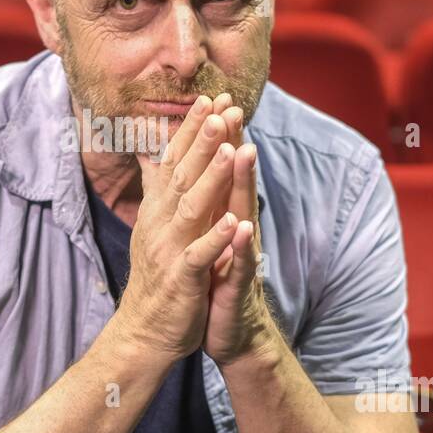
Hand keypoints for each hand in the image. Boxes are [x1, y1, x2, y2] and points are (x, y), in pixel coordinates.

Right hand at [120, 96, 237, 360]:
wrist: (145, 332)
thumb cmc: (158, 277)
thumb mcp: (155, 225)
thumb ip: (158, 188)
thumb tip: (151, 152)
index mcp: (158, 210)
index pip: (174, 161)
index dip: (191, 130)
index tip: (209, 97)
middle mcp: (160, 224)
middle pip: (183, 175)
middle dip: (203, 141)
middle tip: (222, 107)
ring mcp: (170, 250)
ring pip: (192, 208)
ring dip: (212, 179)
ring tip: (230, 150)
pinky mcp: (182, 279)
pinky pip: (200, 255)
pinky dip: (217, 238)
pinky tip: (234, 221)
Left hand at [201, 96, 279, 367]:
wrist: (232, 333)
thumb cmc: (214, 282)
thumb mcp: (202, 238)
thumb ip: (199, 204)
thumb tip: (187, 172)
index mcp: (221, 217)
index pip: (219, 171)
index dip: (216, 138)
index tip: (212, 99)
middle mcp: (235, 228)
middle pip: (235, 181)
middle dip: (233, 145)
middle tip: (233, 108)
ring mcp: (240, 254)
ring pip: (242, 212)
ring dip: (243, 183)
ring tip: (245, 152)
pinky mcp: (237, 284)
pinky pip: (241, 262)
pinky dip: (240, 244)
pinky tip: (242, 226)